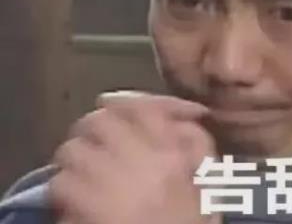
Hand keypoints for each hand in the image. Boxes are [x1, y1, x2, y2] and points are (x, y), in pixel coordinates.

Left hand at [49, 92, 219, 223]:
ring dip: (76, 156)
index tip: (116, 106)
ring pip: (72, 150)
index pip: (140, 108)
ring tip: (83, 167)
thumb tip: (181, 115)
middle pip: (98, 122)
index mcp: (169, 152)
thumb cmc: (192, 222)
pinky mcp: (84, 214)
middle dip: (93, 127)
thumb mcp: (208, 178)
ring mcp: (106, 187)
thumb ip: (197, 141)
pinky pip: (59, 185)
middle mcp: (137, 162)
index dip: (123, 103)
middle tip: (96, 138)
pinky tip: (75, 196)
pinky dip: (64, 188)